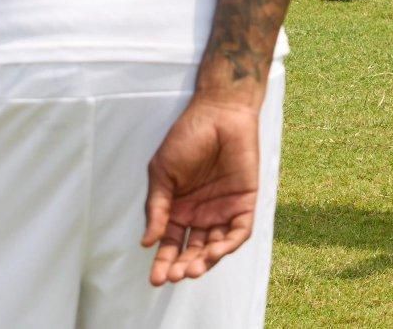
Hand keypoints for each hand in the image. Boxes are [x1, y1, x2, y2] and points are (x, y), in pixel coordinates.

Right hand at [143, 94, 261, 285]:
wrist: (218, 112)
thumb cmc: (186, 137)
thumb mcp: (162, 173)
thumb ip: (157, 208)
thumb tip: (147, 242)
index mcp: (177, 209)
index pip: (170, 244)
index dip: (163, 263)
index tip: (156, 280)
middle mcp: (200, 214)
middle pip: (192, 250)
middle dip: (184, 266)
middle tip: (176, 276)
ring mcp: (223, 209)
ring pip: (215, 246)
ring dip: (205, 260)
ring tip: (194, 269)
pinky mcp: (245, 202)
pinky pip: (239, 230)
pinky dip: (229, 244)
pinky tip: (216, 252)